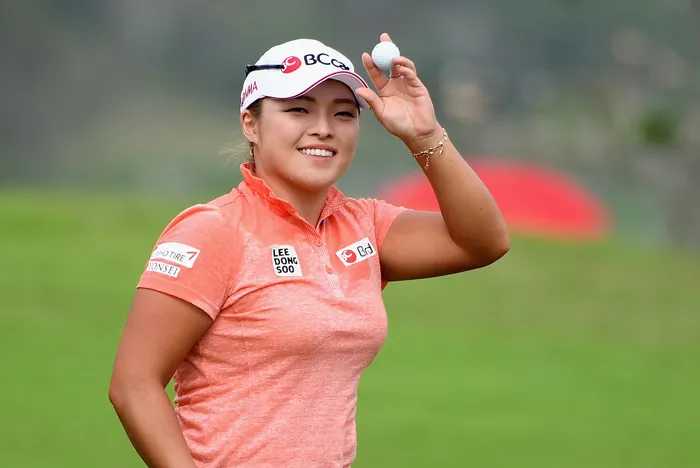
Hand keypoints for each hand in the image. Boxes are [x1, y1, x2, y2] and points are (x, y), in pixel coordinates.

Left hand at [355, 33, 441, 151]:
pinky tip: (400, 67)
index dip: (371, 64)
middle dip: (387, 50)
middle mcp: (395, 84)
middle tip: (383, 38)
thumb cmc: (398, 125)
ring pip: (402, 66)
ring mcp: (407, 84)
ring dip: (398, 59)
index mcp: (384, 90)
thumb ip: (371, 100)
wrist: (417, 132)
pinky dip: (406, 69)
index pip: (377, 73)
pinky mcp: (418, 86)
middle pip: (390, 63)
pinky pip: (411, 74)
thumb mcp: (381, 113)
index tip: (366, 55)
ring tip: (393, 57)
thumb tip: (358, 89)